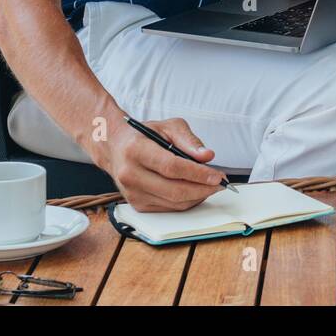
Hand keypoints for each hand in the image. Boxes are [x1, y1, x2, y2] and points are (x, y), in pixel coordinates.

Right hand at [98, 116, 224, 211]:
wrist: (115, 147)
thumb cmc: (144, 135)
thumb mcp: (168, 126)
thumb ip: (189, 140)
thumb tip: (207, 156)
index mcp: (136, 150)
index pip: (172, 167)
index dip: (198, 173)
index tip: (218, 175)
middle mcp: (130, 174)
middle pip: (174, 190)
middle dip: (203, 189)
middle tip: (220, 183)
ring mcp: (132, 193)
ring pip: (173, 203)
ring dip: (197, 197)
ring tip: (210, 186)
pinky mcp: (137, 204)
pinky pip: (168, 208)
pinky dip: (186, 202)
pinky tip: (195, 191)